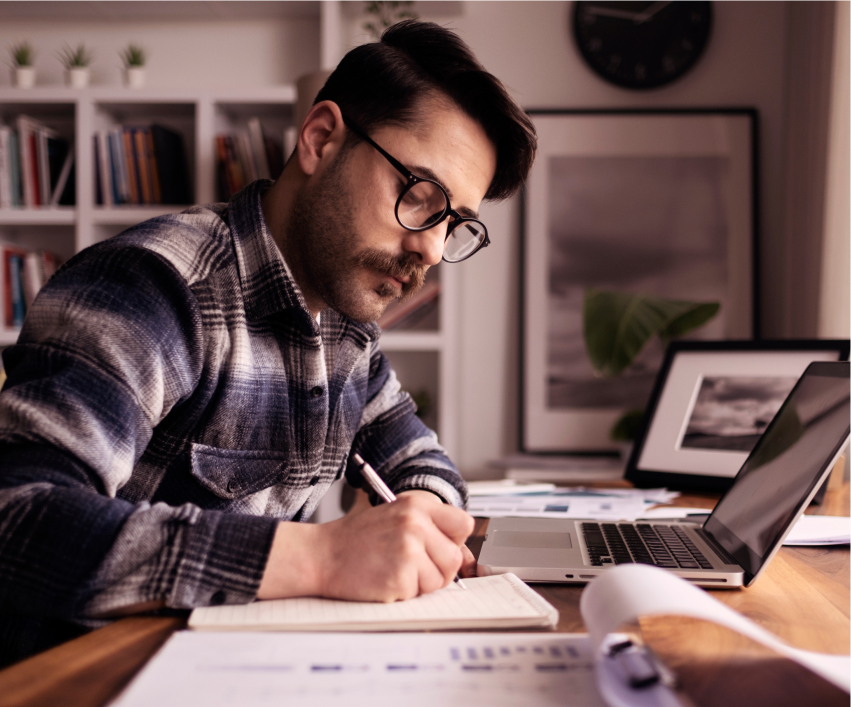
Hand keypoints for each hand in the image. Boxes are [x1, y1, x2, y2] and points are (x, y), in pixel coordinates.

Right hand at [257, 493, 474, 601]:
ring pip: (440, 580)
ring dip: (420, 584)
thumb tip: (469, 557)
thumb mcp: (396, 518)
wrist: (322, 555)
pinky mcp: (400, 577)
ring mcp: (408, 550)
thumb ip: (432, 529)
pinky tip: (383, 579)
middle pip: (455, 558)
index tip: (440, 548)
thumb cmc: (358, 539)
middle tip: (409, 565)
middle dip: (437, 569)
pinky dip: (403, 593)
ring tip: (393, 570)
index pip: (463, 523)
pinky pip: (419, 594)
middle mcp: (416, 523)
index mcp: (418, 504)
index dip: (454, 541)